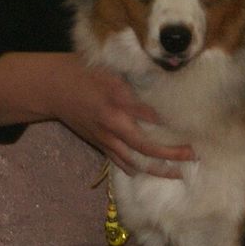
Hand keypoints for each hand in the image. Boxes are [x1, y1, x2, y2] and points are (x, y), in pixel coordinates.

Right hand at [0, 52, 194, 176]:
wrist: (51, 88)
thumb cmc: (84, 73)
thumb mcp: (111, 71)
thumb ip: (136, 81)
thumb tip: (164, 87)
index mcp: (116, 102)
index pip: (149, 117)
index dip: (170, 124)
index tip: (192, 129)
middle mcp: (112, 125)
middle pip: (145, 145)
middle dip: (170, 153)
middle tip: (193, 155)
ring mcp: (104, 138)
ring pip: (134, 160)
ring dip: (157, 168)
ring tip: (179, 173)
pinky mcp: (99, 144)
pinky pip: (120, 162)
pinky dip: (137, 169)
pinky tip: (153, 174)